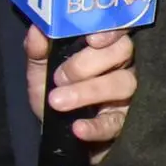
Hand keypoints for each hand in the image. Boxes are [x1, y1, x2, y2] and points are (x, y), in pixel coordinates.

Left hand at [24, 26, 137, 161]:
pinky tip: (78, 127)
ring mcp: (129, 95)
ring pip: (124, 84)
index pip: (119, 29)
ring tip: (57, 101)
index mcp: (106, 48)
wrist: (58, 136)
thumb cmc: (57, 95)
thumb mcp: (41, 73)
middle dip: (88, 63)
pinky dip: (96, 126)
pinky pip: (117, 123)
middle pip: (123, 52)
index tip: (91, 39)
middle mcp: (124, 66)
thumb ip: (38, 52)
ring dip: (89, 91)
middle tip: (60, 77)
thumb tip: (37, 29)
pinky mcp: (124, 123)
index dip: (111, 31)